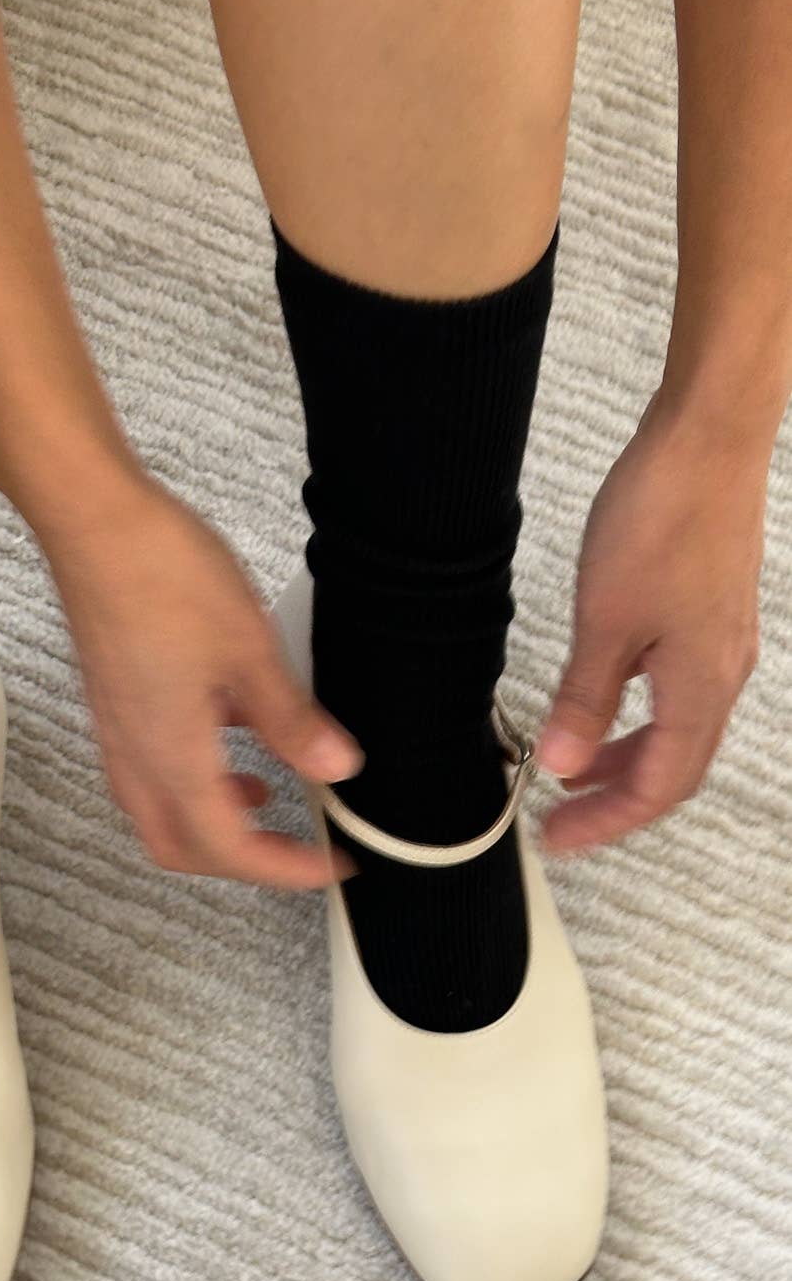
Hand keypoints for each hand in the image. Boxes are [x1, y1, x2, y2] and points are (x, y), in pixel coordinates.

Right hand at [33, 470, 362, 888]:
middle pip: (182, 849)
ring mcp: (118, 729)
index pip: (231, 850)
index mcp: (171, 757)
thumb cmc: (163, 574)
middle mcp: (136, 756)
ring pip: (161, 812)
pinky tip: (231, 732)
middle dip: (243, 861)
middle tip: (299, 845)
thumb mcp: (250, 649)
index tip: (336, 865)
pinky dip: (194, 777)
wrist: (93, 520)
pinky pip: (150, 768)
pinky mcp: (114, 700)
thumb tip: (335, 770)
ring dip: (214, 819)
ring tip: (269, 792)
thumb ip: (290, 720)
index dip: (288, 869)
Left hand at [537, 391, 764, 851]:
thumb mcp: (605, 618)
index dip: (607, 821)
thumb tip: (563, 764)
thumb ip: (585, 697)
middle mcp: (723, 675)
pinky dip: (639, 715)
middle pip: (676, 768)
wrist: (708, 440)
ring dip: (627, 757)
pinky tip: (603, 701)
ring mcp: (722, 644)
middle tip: (560, 819)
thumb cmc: (661, 518)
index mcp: (702, 687)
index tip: (558, 839)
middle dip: (617, 800)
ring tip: (573, 769)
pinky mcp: (712, 615)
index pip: (658, 786)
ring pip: (678, 728)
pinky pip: (679, 691)